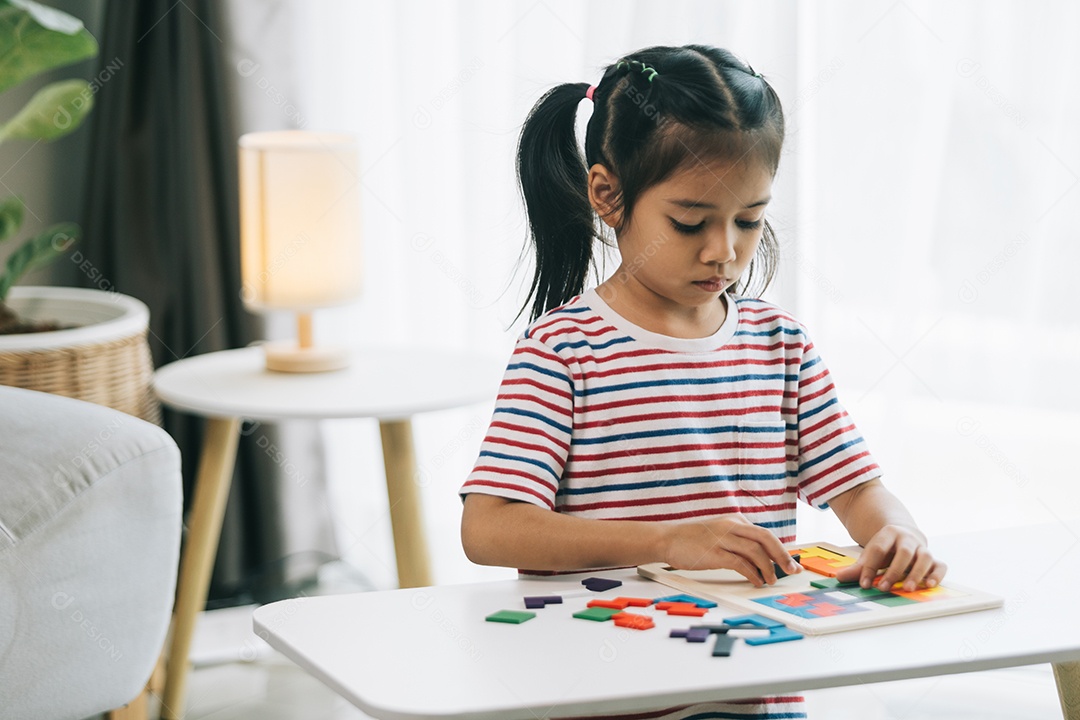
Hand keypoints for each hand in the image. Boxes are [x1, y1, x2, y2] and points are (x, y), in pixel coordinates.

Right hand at [663, 515, 800, 587]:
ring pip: (755, 550)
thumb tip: (761, 559)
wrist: (667, 539)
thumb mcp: (719, 534)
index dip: (780, 550)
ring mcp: (722, 538)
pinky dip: (752, 573)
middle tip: (792, 570)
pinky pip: (740, 563)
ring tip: (771, 580)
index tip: (790, 563)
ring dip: (768, 567)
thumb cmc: (692, 540)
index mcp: (734, 521)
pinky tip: (756, 581)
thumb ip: (738, 541)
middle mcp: (731, 526)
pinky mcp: (714, 552)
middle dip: (782, 556)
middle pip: (765, 538)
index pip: (764, 534)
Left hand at [834, 524, 946, 591]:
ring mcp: (922, 548)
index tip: (864, 584)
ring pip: (924, 558)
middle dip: (894, 571)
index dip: (870, 567)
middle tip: (884, 588)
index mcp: (889, 534)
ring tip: (908, 588)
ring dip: (916, 573)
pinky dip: (936, 575)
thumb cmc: (886, 549)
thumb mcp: (871, 554)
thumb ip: (858, 567)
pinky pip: (939, 565)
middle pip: (903, 552)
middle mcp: (908, 539)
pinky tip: (928, 585)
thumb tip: (839, 577)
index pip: (878, 550)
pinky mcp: (933, 559)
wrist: (904, 535)